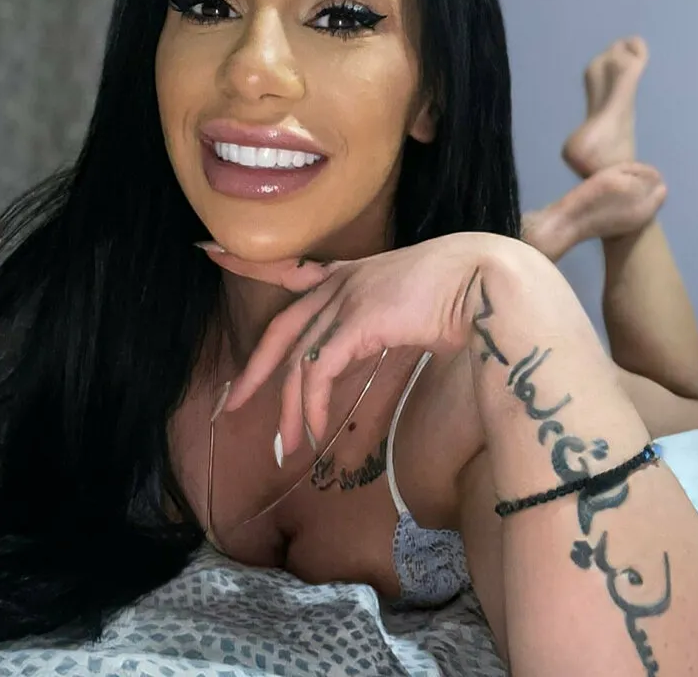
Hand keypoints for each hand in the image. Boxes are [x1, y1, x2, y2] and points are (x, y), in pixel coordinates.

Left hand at [199, 232, 517, 456]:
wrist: (488, 279)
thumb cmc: (463, 292)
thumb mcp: (410, 304)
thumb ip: (381, 322)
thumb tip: (373, 347)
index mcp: (351, 274)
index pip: (289, 271)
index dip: (248, 264)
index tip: (209, 250)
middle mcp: (341, 282)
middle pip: (281, 331)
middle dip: (255, 372)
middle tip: (233, 405)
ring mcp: (346, 298)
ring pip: (297, 361)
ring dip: (290, 410)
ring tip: (287, 447)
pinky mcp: (357, 319)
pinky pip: (318, 372)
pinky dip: (311, 406)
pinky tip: (315, 431)